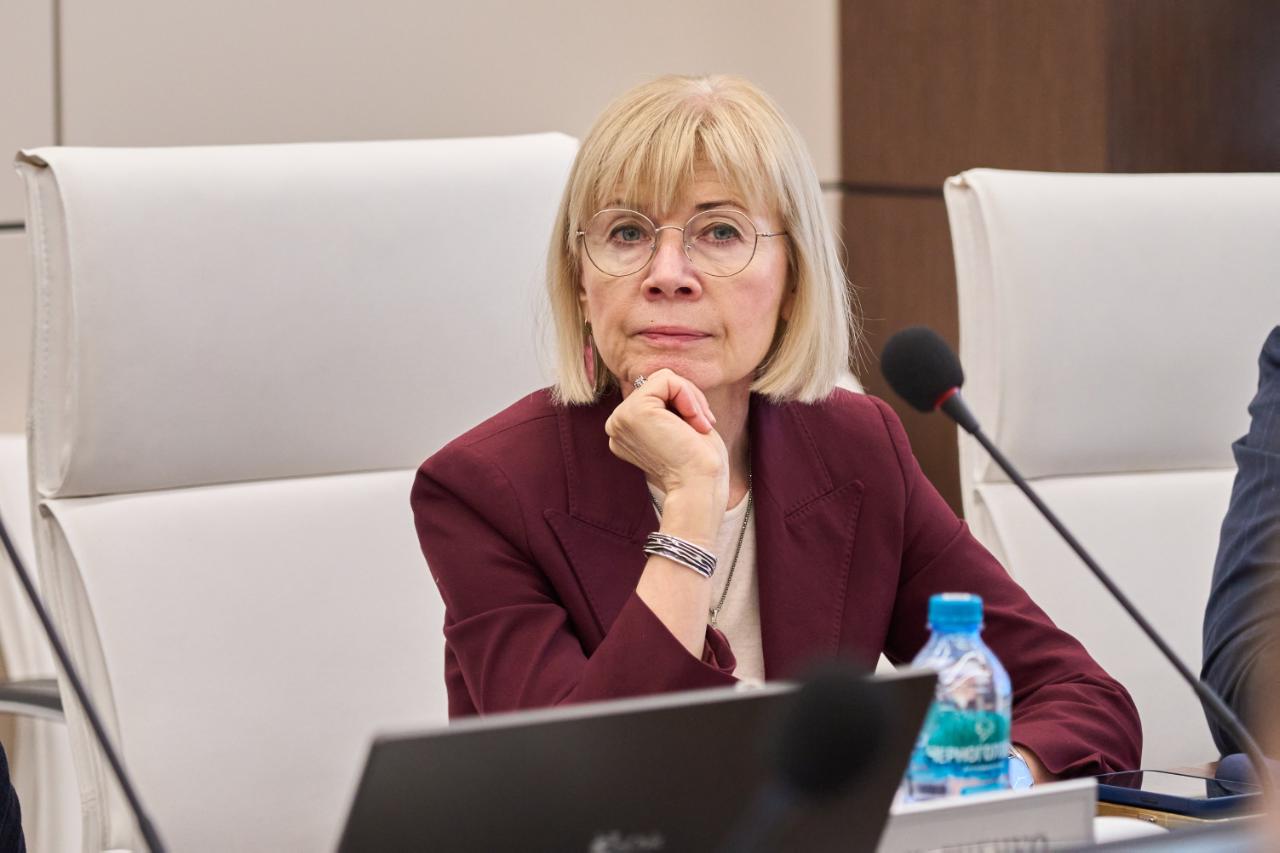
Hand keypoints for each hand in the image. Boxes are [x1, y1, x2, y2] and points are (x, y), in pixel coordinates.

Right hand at [604, 368, 728, 507]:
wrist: (699, 487)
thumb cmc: (699, 464)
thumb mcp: (678, 426)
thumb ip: (666, 404)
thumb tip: (665, 377)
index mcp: (626, 430)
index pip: (655, 393)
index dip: (684, 403)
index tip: (700, 428)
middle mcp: (617, 424)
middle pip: (658, 383)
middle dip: (689, 399)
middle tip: (702, 427)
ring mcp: (621, 417)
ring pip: (664, 379)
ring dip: (691, 398)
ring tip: (698, 426)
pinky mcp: (634, 411)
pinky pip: (667, 379)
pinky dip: (689, 396)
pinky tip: (693, 421)